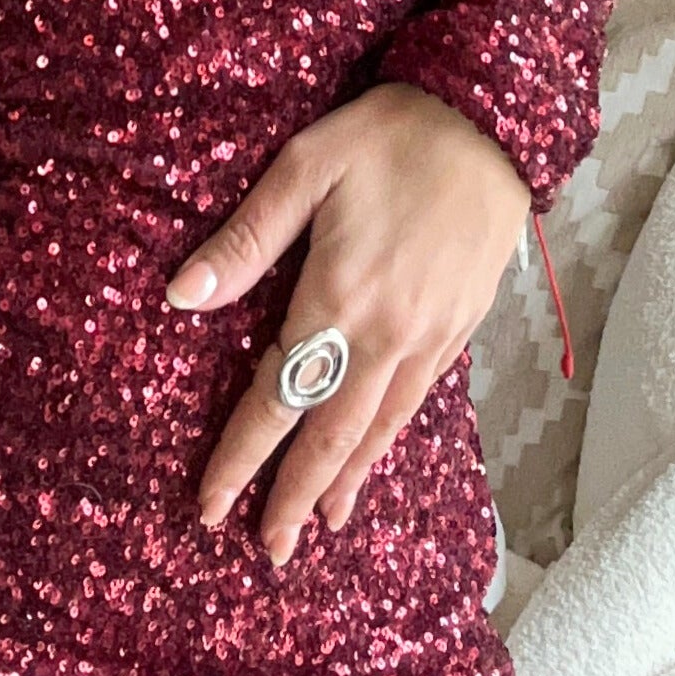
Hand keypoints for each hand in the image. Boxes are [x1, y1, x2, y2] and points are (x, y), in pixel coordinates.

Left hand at [162, 81, 529, 562]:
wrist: (493, 124)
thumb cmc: (389, 135)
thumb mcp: (305, 166)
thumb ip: (246, 238)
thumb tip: (181, 296)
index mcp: (338, 298)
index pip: (279, 398)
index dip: (242, 457)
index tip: (211, 506)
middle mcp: (387, 333)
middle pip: (332, 434)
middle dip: (297, 497)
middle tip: (269, 551)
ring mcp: (430, 336)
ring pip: (380, 428)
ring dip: (346, 480)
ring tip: (321, 526)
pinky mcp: (460, 328)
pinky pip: (416, 403)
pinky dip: (389, 441)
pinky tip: (375, 457)